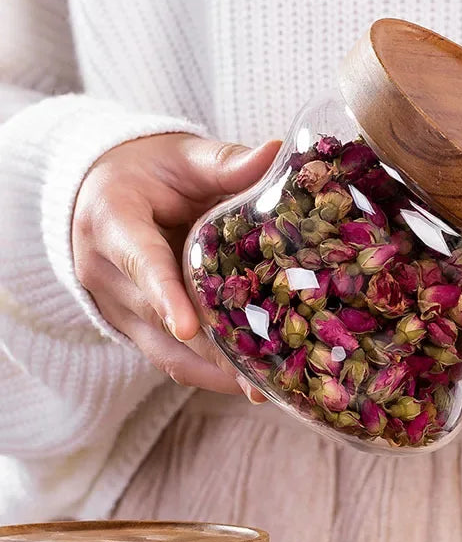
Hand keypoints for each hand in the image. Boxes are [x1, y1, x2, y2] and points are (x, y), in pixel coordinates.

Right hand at [73, 133, 279, 396]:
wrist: (103, 190)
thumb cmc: (146, 169)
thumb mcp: (181, 156)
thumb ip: (225, 161)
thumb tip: (278, 151)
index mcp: (112, 220)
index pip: (140, 260)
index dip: (164, 294)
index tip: (187, 325)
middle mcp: (105, 271)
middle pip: (159, 318)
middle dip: (209, 350)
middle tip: (257, 377)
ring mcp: (115, 303)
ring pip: (162, 349)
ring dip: (210, 373)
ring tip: (261, 390)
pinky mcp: (132, 323)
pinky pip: (166, 355)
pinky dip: (204, 370)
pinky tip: (244, 382)